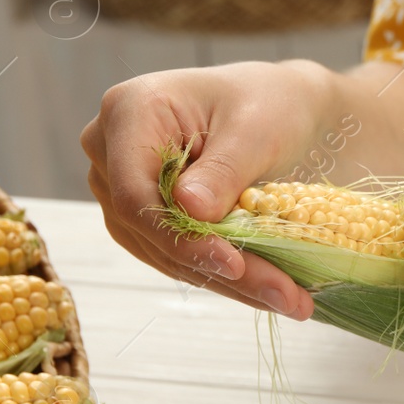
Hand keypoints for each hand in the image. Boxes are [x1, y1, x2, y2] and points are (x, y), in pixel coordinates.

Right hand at [81, 60, 331, 319]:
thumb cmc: (269, 103)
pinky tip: (272, 291)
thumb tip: (189, 211)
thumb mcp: (256, 130)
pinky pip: (178, 256)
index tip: (232, 263)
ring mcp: (123, 188)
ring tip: (292, 300)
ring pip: (165, 252)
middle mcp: (111, 152)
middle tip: (286, 296)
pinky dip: (225, 276)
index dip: (179, 235)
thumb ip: (222, 170)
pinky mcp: (145, 219)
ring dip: (230, 284)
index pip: (134, 190)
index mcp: (129, 112)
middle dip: (219, 268)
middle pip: (151, 228)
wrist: (282, 108)